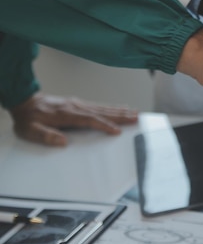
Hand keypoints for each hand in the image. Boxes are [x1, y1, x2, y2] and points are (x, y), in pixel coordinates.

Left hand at [8, 93, 137, 146]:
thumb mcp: (31, 131)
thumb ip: (46, 136)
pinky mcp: (78, 104)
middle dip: (120, 116)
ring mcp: (78, 104)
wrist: (24, 101)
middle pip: (102, 112)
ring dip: (119, 111)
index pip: (90, 120)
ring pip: (103, 108)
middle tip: (136, 118)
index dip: (105, 126)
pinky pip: (99, 106)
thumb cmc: (28, 118)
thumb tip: (62, 142)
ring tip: (134, 112)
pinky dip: (111, 107)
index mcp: (66, 114)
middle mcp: (75, 107)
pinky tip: (119, 108)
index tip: (117, 131)